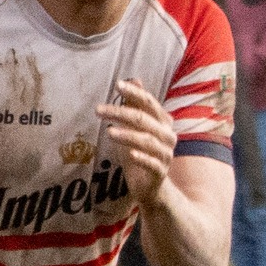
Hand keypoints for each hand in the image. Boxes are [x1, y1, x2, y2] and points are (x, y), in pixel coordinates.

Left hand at [96, 81, 176, 205]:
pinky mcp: (160, 172)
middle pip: (144, 119)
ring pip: (147, 140)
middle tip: (98, 109)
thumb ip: (136, 105)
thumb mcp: (136, 128)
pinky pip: (152, 163)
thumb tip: (134, 79)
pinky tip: (128, 154)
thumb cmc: (141, 153)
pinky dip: (141, 158)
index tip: (117, 85)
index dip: (134, 93)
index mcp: (162, 121)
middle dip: (121, 112)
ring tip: (109, 132)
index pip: (148, 103)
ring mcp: (165, 154)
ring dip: (127, 135)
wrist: (151, 186)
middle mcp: (167, 135)